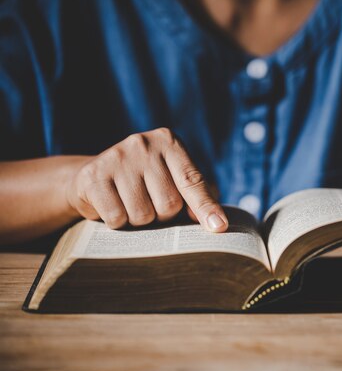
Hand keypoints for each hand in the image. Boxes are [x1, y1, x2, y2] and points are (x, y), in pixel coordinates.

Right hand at [66, 128, 227, 231]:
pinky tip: (111, 206)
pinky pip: (117, 218)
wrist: (92, 178)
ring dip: (139, 222)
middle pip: (169, 203)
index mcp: (169, 142)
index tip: (219, 228)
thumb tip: (216, 222)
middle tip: (150, 205)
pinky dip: (117, 223)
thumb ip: (198, 194)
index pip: (193, 181)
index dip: (206, 207)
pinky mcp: (93, 176)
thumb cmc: (145, 183)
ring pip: (142, 215)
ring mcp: (116, 158)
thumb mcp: (173, 179)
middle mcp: (143, 144)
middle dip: (163, 216)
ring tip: (129, 205)